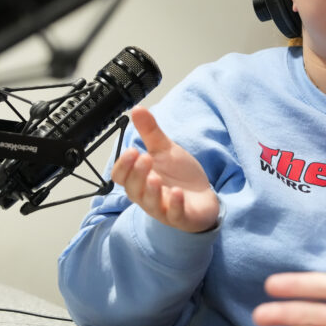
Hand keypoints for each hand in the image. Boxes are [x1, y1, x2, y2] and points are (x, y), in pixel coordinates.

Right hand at [110, 106, 219, 232]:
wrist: (203, 197)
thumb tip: (137, 109)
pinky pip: (174, 214)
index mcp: (140, 180)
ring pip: (150, 204)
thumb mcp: (165, 151)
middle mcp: (147, 196)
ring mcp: (163, 208)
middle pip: (133, 189)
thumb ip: (150, 132)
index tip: (132, 150)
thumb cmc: (179, 177)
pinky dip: (174, 204)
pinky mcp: (181, 217)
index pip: (121, 176)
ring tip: (156, 177)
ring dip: (151, 190)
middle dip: (137, 174)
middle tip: (144, 157)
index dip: (123, 165)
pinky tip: (177, 193)